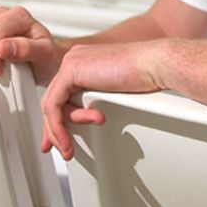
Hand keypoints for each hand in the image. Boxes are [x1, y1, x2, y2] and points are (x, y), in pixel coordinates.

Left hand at [39, 41, 167, 159]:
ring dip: (59, 131)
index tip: (60, 139)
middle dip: (54, 129)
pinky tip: (68, 139)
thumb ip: (94, 100)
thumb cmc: (145, 76)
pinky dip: (59, 126)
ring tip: (70, 147)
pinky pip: (54, 105)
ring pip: (51, 104)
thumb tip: (87, 116)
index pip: (61, 94)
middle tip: (61, 148)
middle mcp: (75, 59)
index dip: (58, 120)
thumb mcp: (112, 93)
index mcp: (84, 62)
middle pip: (53, 99)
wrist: (155, 64)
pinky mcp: (72, 69)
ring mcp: (72, 62)